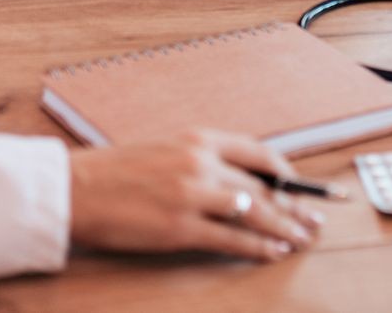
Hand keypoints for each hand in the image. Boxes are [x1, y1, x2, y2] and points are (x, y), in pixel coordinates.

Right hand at [69, 130, 323, 261]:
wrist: (75, 189)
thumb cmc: (114, 171)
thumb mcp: (164, 150)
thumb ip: (200, 160)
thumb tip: (237, 181)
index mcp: (197, 138)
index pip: (258, 152)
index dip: (285, 172)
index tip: (300, 185)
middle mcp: (200, 162)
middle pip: (262, 186)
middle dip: (293, 204)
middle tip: (316, 217)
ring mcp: (193, 195)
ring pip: (255, 212)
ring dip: (284, 227)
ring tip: (303, 238)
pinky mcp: (181, 228)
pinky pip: (232, 239)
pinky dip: (258, 247)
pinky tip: (274, 252)